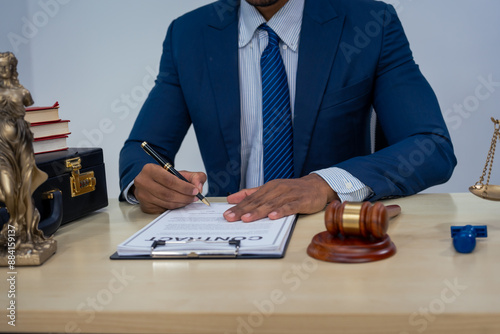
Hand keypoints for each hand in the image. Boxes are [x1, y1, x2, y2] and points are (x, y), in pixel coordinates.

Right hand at [133, 163, 206, 213]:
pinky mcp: (145, 206)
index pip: (169, 180)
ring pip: (166, 203)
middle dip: (184, 197)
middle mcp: (143, 182)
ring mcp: (143, 195)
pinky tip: (180, 203)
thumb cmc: (165, 177)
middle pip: (167, 193)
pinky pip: (163, 209)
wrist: (151, 182)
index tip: (195, 190)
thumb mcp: (180, 172)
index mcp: (150, 169)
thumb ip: (194, 176)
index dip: (184, 187)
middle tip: (194, 197)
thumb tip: (198, 186)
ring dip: (181, 203)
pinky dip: (175, 207)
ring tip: (189, 200)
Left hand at [223, 174, 338, 221]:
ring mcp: (289, 195)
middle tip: (232, 218)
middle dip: (244, 210)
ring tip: (247, 219)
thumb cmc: (292, 190)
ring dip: (258, 212)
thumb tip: (231, 198)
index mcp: (269, 187)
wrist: (317, 186)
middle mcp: (277, 190)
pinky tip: (273, 216)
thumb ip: (251, 193)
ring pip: (271, 204)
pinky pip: (290, 207)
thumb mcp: (270, 189)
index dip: (238, 207)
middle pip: (258, 202)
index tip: (227, 214)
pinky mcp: (301, 201)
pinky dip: (281, 211)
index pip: (251, 198)